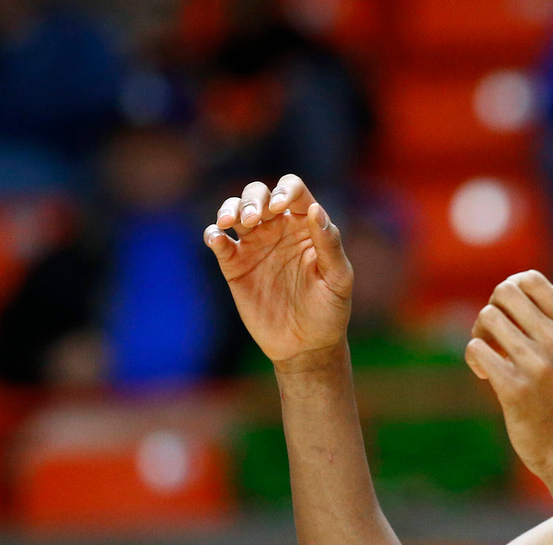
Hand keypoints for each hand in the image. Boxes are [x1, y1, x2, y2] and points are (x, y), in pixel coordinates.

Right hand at [204, 174, 352, 369]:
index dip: (285, 190)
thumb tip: (315, 209)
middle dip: (253, 198)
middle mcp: (279, 229)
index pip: (293, 190)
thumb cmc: (330, 310)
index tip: (280, 208)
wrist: (307, 346)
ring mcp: (255, 246)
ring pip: (236, 210)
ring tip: (229, 223)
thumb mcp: (338, 279)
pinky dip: (213, 234)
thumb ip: (329, 244)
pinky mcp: (235, 266)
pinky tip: (217, 238)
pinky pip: (219, 242)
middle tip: (254, 220)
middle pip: (259, 194)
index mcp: (306, 225)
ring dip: (230, 209)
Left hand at [465, 271, 552, 484]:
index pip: (531, 279)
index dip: (510, 290)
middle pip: (504, 292)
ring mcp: (538, 365)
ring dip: (480, 334)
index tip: (509, 315)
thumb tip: (550, 285)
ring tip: (490, 356)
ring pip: (487, 317)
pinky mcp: (515, 389)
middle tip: (494, 334)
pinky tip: (486, 375)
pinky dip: (475, 358)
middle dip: (492, 309)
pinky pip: (476, 349)